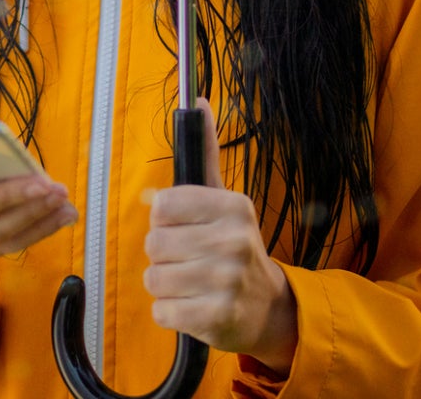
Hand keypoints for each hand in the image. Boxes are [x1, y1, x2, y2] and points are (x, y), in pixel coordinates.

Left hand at [142, 99, 299, 374]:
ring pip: (154, 278)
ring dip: (165, 284)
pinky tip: (194, 306)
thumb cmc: (232, 246)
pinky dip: (170, 313)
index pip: (162, 205)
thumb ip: (205, 151)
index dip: (164, 219)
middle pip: (153, 243)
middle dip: (164, 255)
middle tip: (191, 259)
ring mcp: (227, 282)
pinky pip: (162, 311)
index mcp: (233, 207)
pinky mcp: (216, 318)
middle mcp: (234, 242)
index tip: (185, 226)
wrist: (267, 307)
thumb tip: (199, 101)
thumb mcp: (223, 198)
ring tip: (193, 283)